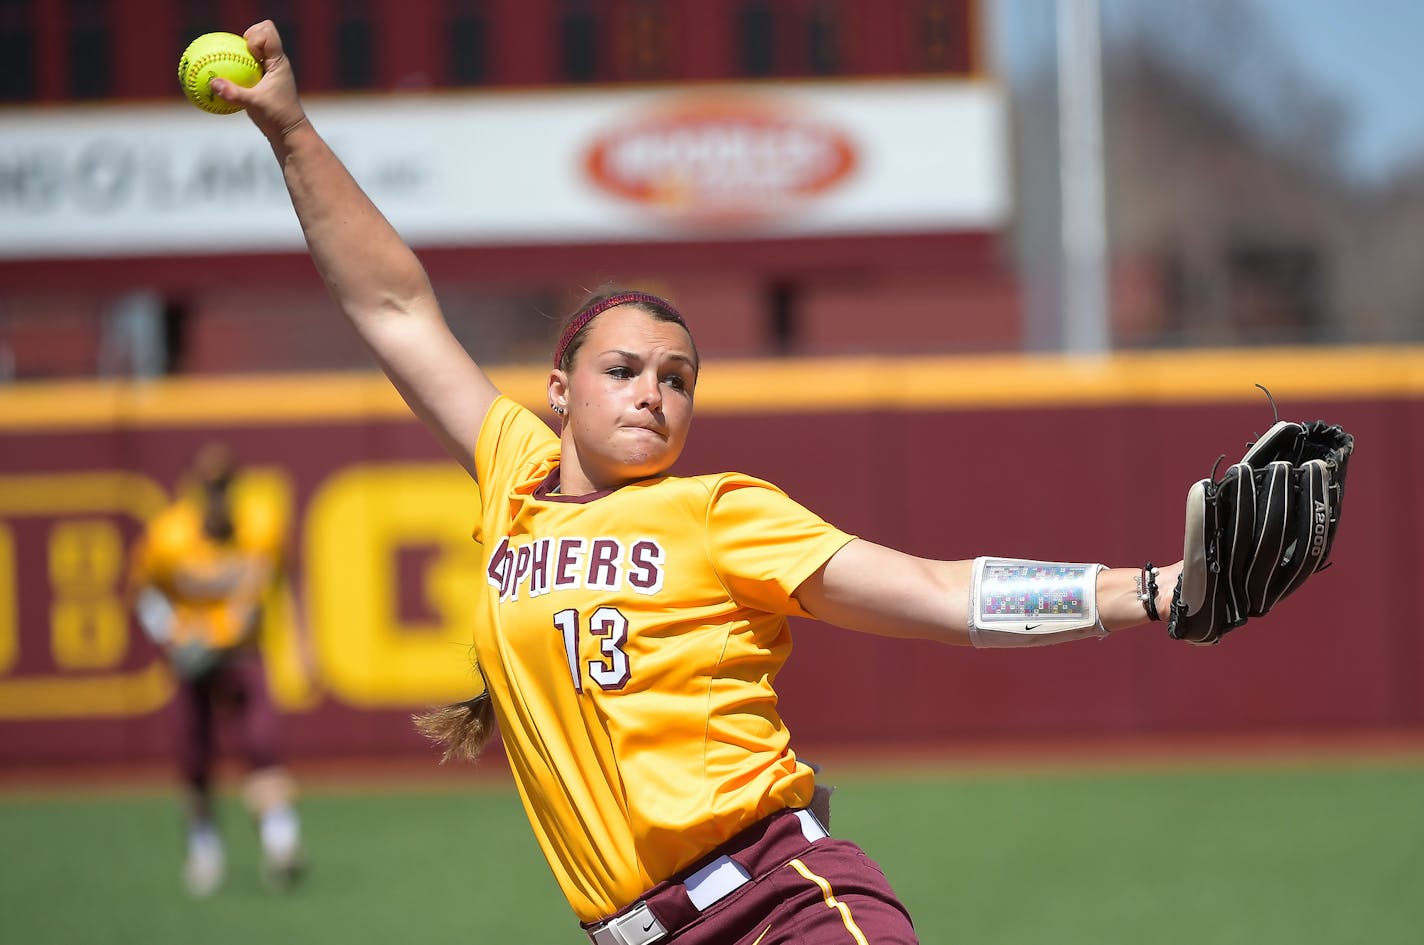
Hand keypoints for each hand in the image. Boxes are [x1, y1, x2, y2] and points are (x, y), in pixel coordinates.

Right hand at [210, 20, 308, 142]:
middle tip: (237, 55)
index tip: (248, 53)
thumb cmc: (277, 118)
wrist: (289, 133)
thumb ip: (234, 94)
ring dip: (240, 52)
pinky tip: (221, 77)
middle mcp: (276, 62)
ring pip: (255, 49)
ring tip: (226, 63)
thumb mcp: (254, 105)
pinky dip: (237, 67)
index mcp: (278, 62)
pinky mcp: (264, 80)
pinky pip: (248, 65)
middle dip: (247, 38)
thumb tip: (213, 83)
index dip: (255, 35)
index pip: (268, 32)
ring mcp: (270, 70)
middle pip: (261, 33)